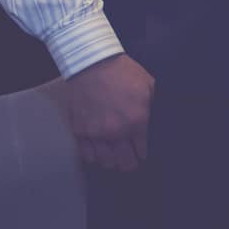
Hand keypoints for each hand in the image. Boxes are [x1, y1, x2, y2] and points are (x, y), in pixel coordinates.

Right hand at [65, 53, 153, 171]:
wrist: (92, 64)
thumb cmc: (123, 72)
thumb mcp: (148, 85)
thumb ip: (149, 107)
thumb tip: (146, 120)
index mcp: (137, 121)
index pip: (141, 150)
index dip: (142, 154)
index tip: (141, 155)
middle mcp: (116, 132)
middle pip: (124, 162)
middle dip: (129, 164)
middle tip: (130, 163)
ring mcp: (96, 134)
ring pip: (105, 162)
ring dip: (111, 163)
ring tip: (114, 159)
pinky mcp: (79, 131)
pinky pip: (86, 154)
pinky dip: (94, 157)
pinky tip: (98, 154)